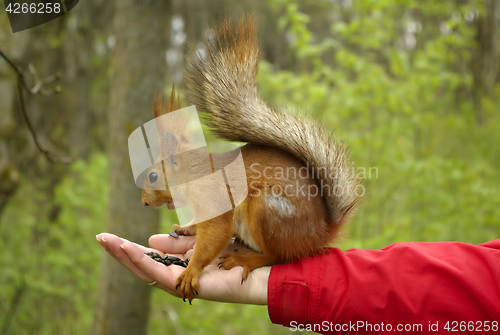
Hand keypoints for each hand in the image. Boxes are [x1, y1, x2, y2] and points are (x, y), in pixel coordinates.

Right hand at [96, 233, 269, 304]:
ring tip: (106, 241)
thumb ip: (179, 241)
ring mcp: (175, 283)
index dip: (127, 246)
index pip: (146, 256)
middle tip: (100, 238)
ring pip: (142, 268)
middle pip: (140, 263)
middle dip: (119, 250)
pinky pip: (155, 272)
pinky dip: (138, 260)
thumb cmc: (229, 256)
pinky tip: (125, 248)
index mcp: (175, 265)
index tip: (110, 235)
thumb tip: (157, 238)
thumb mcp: (198, 243)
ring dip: (122, 254)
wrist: (251, 272)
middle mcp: (173, 275)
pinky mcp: (179, 286)